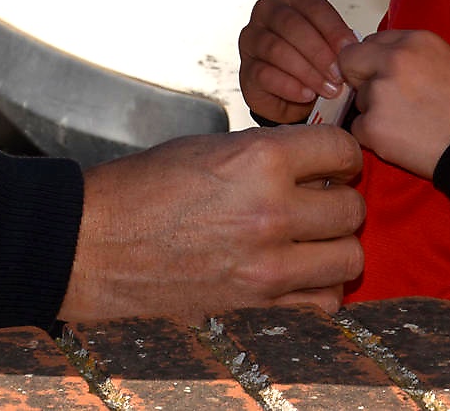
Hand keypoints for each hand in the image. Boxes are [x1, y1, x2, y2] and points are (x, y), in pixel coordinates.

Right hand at [60, 126, 363, 320]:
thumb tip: (311, 162)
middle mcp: (272, 210)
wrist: (97, 243)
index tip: (332, 161)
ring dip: (336, 245)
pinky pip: (325, 300)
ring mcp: (268, 262)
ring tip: (312, 236)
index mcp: (260, 159)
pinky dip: (321, 287)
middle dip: (339, 199)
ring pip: (350, 257)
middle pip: (352, 206)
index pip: (342, 149)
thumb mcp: (209, 147)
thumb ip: (266, 153)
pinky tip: (300, 271)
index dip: (340, 153)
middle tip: (318, 198)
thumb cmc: (145, 187)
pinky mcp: (258, 302)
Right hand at [238, 0, 358, 122]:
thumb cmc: (313, 60)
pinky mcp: (245, 69)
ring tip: (328, 88)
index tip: (350, 48)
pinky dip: (289, 86)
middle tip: (339, 74)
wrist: (293, 92)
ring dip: (307, 71)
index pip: (311, 4)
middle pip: (291, 25)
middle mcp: (266, 12)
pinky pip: (264, 74)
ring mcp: (252, 39)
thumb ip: (338, 43)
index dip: (332, 27)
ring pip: (276, 49)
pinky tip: (307, 94)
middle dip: (319, 52)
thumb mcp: (330, 44)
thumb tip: (353, 50)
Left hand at [339, 29, 449, 178]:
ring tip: (406, 125)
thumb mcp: (448, 61)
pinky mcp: (373, 127)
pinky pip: (358, 129)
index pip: (373, 40)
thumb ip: (412, 56)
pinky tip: (401, 141)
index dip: (376, 60)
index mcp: (415, 41)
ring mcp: (380, 93)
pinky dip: (373, 137)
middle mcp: (393, 60)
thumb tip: (383, 61)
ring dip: (372, 111)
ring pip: (357, 99)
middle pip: (351, 61)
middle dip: (360, 78)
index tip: (386, 75)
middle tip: (384, 99)